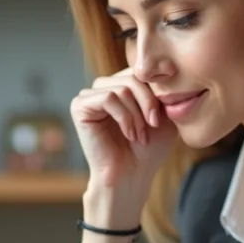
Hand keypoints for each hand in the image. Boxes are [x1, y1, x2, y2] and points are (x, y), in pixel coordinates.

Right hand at [71, 67, 176, 193]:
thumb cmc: (148, 150)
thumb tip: (163, 66)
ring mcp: (90, 95)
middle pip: (133, 76)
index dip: (156, 91)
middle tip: (153, 125)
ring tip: (140, 135)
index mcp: (121, 85)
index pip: (142, 71)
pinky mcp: (80, 106)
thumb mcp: (163, 114)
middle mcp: (104, 87)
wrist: (132, 176)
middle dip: (148, 102)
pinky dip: (124, 117)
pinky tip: (128, 134)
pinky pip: (108, 97)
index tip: (162, 117)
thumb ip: (162, 91)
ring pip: (123, 88)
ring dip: (136, 114)